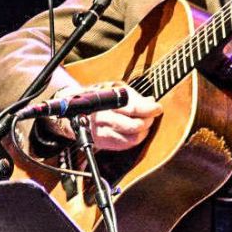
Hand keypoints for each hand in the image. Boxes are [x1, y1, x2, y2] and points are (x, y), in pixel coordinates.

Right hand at [43, 81, 160, 151]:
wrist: (73, 109)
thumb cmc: (97, 95)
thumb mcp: (114, 87)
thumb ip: (134, 96)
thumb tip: (151, 102)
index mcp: (105, 100)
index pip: (134, 108)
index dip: (150, 109)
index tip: (158, 108)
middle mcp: (102, 118)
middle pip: (135, 125)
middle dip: (148, 121)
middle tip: (151, 115)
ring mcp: (102, 133)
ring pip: (133, 138)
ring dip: (144, 131)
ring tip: (145, 122)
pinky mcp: (103, 143)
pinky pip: (126, 144)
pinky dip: (136, 138)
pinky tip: (136, 131)